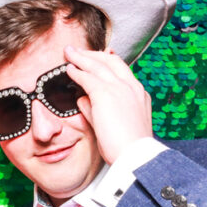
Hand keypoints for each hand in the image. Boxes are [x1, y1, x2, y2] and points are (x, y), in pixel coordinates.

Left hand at [64, 46, 152, 164]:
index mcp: (138, 94)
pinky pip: (87, 78)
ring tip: (69, 52)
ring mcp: (120, 89)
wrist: (135, 156)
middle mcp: (132, 87)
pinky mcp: (106, 94)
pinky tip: (68, 69)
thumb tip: (81, 99)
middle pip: (110, 62)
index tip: (100, 56)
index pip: (122, 71)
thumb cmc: (125, 147)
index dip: (108, 61)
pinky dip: (77, 72)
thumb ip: (95, 109)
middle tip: (78, 51)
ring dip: (82, 57)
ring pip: (98, 65)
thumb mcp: (113, 124)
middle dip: (93, 54)